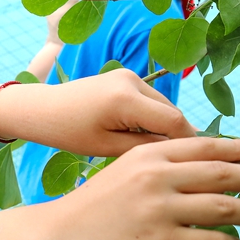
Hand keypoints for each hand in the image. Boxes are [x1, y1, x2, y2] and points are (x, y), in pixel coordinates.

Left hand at [0, 69, 196, 156]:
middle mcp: (132, 80)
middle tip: (179, 163)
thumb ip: (143, 148)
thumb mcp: (107, 147)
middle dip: (177, 135)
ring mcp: (129, 75)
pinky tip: (142, 135)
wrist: (43, 108)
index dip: (188, 142)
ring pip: (162, 105)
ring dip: (164, 126)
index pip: (174, 120)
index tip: (196, 164)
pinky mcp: (125, 76)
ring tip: (156, 152)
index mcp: (126, 99)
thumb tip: (178, 150)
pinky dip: (152, 116)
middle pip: (171, 111)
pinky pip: (150, 99)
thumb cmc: (69, 133)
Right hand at [46, 137, 239, 239]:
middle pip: (224, 174)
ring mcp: (161, 210)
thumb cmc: (93, 205)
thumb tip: (208, 171)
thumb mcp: (124, 170)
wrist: (59, 234)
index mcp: (150, 155)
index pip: (208, 147)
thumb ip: (161, 166)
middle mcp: (158, 177)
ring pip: (225, 208)